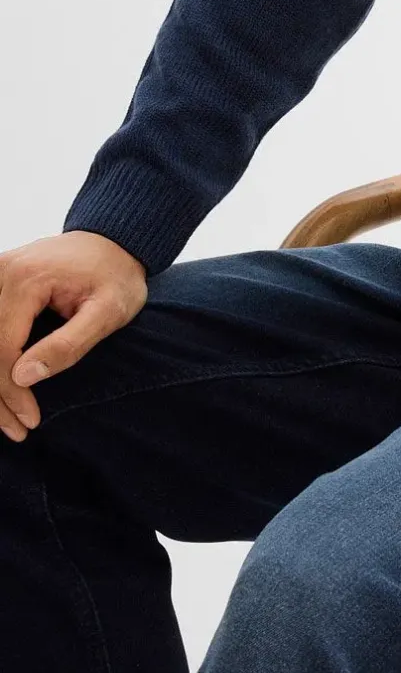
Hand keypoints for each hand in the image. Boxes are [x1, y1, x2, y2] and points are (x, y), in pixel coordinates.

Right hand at [0, 231, 147, 439]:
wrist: (114, 243)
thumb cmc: (116, 277)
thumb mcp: (109, 312)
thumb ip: (69, 344)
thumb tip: (22, 376)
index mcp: (26, 279)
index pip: (3, 348)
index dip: (11, 392)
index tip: (30, 420)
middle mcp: (2, 272)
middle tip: (18, 430)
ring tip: (9, 418)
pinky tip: (6, 389)